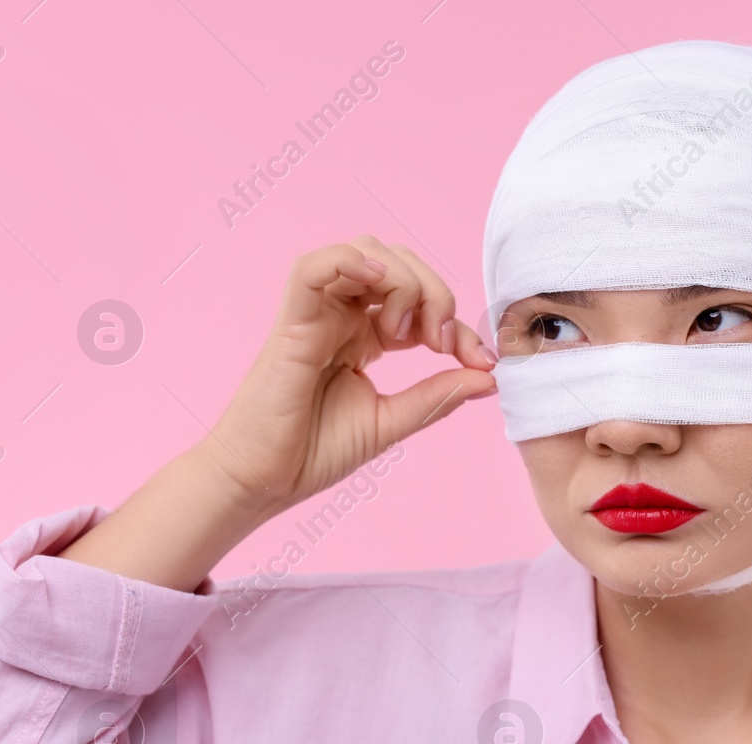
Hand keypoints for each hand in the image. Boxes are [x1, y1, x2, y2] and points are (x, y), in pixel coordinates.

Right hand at [198, 236, 497, 519]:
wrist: (262, 483)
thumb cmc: (312, 453)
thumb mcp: (391, 422)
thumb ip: (436, 396)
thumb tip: (489, 377)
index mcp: (364, 338)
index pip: (421, 304)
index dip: (460, 325)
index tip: (483, 363)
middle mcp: (341, 317)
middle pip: (399, 264)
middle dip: (436, 293)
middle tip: (442, 342)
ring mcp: (316, 316)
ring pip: (365, 253)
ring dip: (402, 280)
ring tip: (406, 331)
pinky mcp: (292, 325)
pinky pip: (313, 269)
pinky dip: (347, 260)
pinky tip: (377, 280)